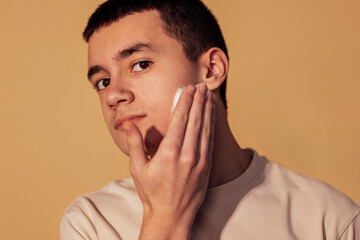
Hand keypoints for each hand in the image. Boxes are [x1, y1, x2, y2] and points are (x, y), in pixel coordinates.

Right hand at [123, 84, 214, 238]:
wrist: (171, 216)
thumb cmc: (151, 193)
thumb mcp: (138, 169)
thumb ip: (135, 144)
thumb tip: (128, 125)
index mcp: (169, 153)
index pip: (180, 120)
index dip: (184, 102)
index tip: (187, 89)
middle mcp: (188, 155)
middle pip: (195, 121)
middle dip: (198, 101)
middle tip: (201, 86)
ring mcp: (200, 161)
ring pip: (206, 129)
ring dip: (208, 110)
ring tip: (208, 96)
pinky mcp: (207, 167)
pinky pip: (211, 141)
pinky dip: (211, 126)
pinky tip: (212, 117)